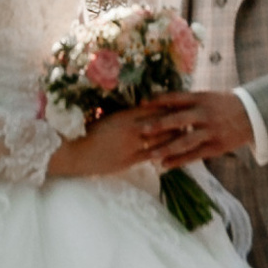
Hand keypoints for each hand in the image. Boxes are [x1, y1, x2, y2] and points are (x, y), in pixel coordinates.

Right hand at [49, 104, 185, 183]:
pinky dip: (163, 153)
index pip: (154, 109)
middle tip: (191, 121)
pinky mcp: (129, 160)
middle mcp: (131, 128)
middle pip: (161, 123)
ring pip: (160, 140)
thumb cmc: (89, 133)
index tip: (181, 107)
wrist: (76, 152)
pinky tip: (172, 153)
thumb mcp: (109, 119)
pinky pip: (151, 155)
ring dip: (174, 138)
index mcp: (125, 115)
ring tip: (186, 136)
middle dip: (177, 122)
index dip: (169, 108)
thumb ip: (126, 117)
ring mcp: (131, 145)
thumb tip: (142, 113)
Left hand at [134, 88, 252, 165]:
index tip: (141, 104)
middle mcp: (205, 114)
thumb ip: (188, 101)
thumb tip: (163, 102)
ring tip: (150, 155)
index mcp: (202, 99)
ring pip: (186, 141)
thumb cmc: (225, 105)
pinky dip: (179, 161)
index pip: (176, 98)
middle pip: (179, 120)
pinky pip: (195, 155)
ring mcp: (211, 132)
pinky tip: (165, 165)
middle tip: (142, 130)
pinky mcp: (216, 147)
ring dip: (166, 148)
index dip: (158, 100)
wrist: (253, 116)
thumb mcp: (208, 97)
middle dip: (159, 125)